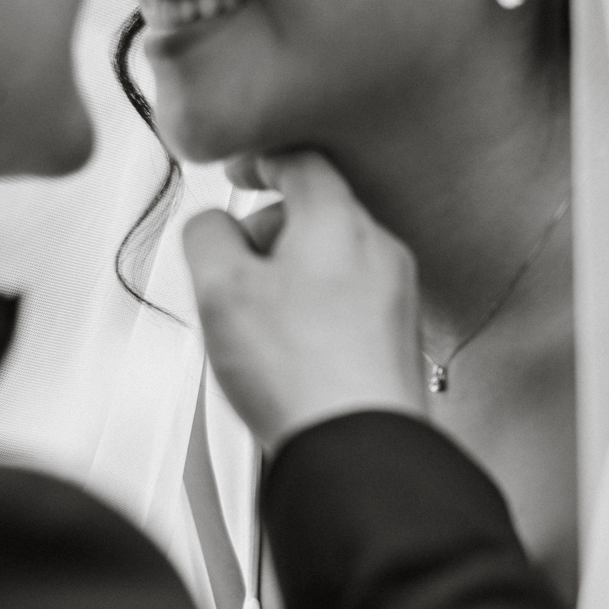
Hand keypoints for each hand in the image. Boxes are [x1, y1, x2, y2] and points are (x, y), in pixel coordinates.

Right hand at [183, 152, 425, 452]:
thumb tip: (214, 226)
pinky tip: (293, 355)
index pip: (301, 161)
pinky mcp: (401, 337)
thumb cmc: (300, 372)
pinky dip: (317, 312)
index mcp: (338, 220)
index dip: (261, 161)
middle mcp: (380, 249)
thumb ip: (207, 236)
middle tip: (235, 270)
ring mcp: (398, 294)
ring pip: (334, 262)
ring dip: (292, 277)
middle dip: (270, 233)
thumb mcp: (220, 289)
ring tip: (260, 327)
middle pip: (317, 213)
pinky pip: (351, 303)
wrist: (359, 447)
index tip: (240, 171)